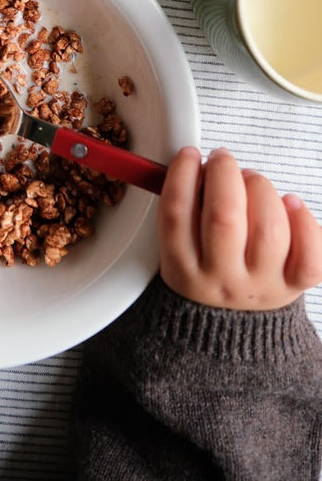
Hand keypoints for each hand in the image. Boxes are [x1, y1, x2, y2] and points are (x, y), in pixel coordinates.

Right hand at [158, 146, 321, 309]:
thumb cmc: (207, 272)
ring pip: (269, 229)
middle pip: (224, 218)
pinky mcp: (294, 285)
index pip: (176, 213)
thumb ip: (184, 207)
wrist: (232, 329)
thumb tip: (195, 164)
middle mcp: (222, 279)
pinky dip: (305, 222)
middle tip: (222, 160)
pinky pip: (310, 255)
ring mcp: (261, 283)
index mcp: (183, 267)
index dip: (182, 174)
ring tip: (252, 182)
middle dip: (224, 173)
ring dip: (260, 188)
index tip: (190, 155)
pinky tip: (290, 204)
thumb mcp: (179, 248)